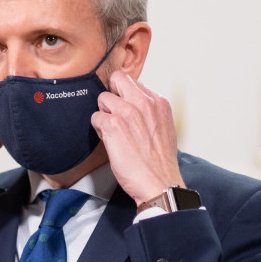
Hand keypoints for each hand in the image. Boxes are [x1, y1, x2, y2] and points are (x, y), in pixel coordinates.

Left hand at [91, 71, 183, 205]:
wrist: (159, 182)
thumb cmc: (160, 162)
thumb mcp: (165, 128)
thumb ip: (151, 112)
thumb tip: (137, 105)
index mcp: (159, 102)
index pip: (135, 83)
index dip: (126, 96)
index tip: (126, 109)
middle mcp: (144, 103)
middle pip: (118, 79)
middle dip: (113, 94)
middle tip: (113, 113)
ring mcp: (128, 112)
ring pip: (103, 98)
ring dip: (104, 114)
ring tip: (113, 131)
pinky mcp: (113, 125)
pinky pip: (95, 117)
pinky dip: (98, 129)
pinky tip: (109, 141)